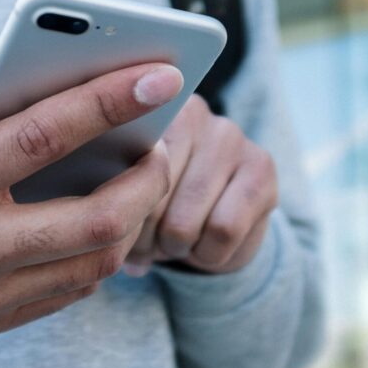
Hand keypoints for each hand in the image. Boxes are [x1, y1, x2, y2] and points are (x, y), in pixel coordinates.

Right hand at [0, 60, 182, 339]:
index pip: (39, 139)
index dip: (108, 103)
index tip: (160, 77)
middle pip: (92, 219)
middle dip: (147, 177)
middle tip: (159, 143)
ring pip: (93, 263)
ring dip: (133, 218)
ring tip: (136, 180)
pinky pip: (69, 292)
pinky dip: (100, 254)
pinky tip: (99, 220)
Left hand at [124, 95, 277, 275]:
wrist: (213, 227)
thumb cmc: (155, 210)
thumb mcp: (121, 202)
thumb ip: (107, 202)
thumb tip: (106, 233)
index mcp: (141, 114)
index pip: (118, 174)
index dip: (118, 214)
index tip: (121, 229)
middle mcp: (190, 112)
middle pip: (149, 200)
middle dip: (145, 237)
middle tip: (151, 243)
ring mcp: (229, 136)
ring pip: (183, 222)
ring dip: (175, 249)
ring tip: (175, 245)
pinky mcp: (262, 168)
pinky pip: (223, 230)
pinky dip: (208, 254)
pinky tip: (205, 248)